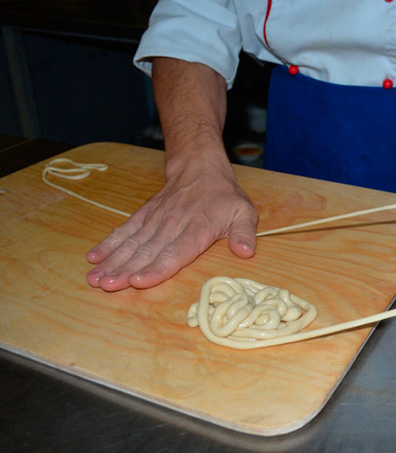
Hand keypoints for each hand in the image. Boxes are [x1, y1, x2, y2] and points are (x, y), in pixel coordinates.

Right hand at [86, 163, 257, 291]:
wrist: (199, 166)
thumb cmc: (224, 196)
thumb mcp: (244, 212)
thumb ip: (245, 233)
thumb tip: (246, 252)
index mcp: (198, 227)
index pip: (176, 252)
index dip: (157, 268)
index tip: (139, 281)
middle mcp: (172, 224)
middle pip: (147, 251)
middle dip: (125, 270)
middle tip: (106, 286)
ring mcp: (155, 219)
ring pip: (132, 243)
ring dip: (112, 261)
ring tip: (94, 278)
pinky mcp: (144, 215)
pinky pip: (124, 230)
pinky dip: (108, 243)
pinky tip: (93, 258)